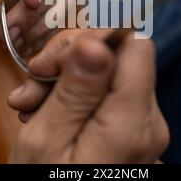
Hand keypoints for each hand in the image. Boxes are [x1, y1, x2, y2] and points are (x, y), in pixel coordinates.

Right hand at [8, 30, 169, 162]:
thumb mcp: (47, 139)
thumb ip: (76, 89)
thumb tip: (97, 42)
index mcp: (133, 124)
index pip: (134, 46)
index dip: (92, 41)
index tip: (51, 62)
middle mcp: (149, 122)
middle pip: (119, 56)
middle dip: (69, 60)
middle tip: (31, 83)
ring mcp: (143, 126)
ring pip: (108, 70)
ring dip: (64, 77)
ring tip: (31, 104)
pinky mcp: (132, 127)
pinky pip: (107, 91)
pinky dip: (74, 92)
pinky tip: (47, 109)